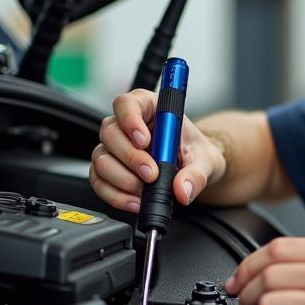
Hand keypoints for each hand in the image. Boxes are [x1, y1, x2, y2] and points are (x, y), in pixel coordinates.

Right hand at [88, 89, 226, 212]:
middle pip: (110, 133)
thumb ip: (196, 174)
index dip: (130, 120)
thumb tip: (182, 189)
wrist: (194, 170)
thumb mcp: (206, 160)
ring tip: (146, 189)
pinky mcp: (108, 170)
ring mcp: (113, 148)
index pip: (126, 104)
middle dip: (130, 158)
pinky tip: (135, 201)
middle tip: (152, 174)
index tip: (143, 140)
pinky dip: (116, 195)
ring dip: (122, 179)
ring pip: (101, 159)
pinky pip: (99, 182)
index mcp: (149, 108)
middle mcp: (126, 125)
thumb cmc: (195, 154)